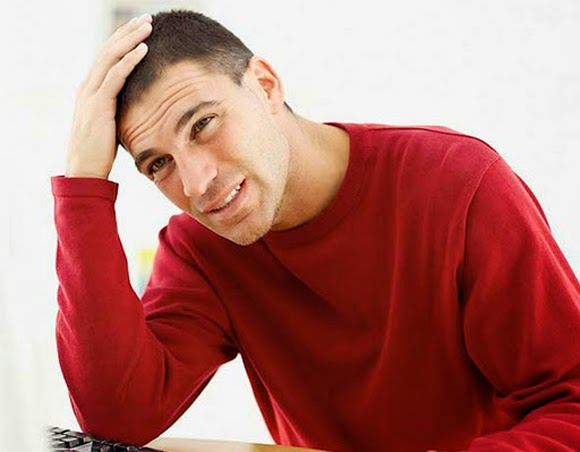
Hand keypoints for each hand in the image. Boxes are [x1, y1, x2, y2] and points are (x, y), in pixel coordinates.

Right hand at [66, 14, 152, 178]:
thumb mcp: (111, 123)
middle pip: (108, 49)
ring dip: (130, 39)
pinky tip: (143, 49)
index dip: (123, 40)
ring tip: (147, 26)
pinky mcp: (98, 105)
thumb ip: (119, 108)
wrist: (84, 170)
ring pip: (111, 57)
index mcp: (90, 89)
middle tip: (146, 19)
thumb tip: (138, 104)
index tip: (141, 29)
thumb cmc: (100, 151)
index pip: (107, 56)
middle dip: (128, 32)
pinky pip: (115, 76)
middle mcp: (88, 86)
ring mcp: (91, 94)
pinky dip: (129, 60)